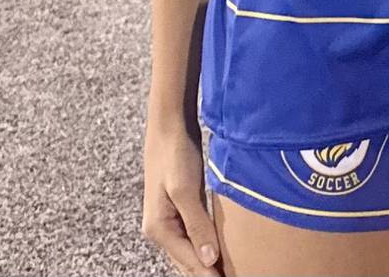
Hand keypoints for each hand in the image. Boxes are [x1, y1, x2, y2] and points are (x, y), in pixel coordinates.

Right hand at [143, 118, 221, 276]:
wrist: (169, 126)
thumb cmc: (175, 154)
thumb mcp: (186, 190)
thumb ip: (197, 225)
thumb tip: (210, 260)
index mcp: (158, 229)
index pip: (189, 262)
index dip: (210, 274)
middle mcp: (161, 229)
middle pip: (187, 260)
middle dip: (208, 272)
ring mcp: (169, 219)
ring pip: (190, 250)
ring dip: (208, 261)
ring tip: (230, 271)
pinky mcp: (180, 207)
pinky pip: (193, 235)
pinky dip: (206, 245)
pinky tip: (220, 250)